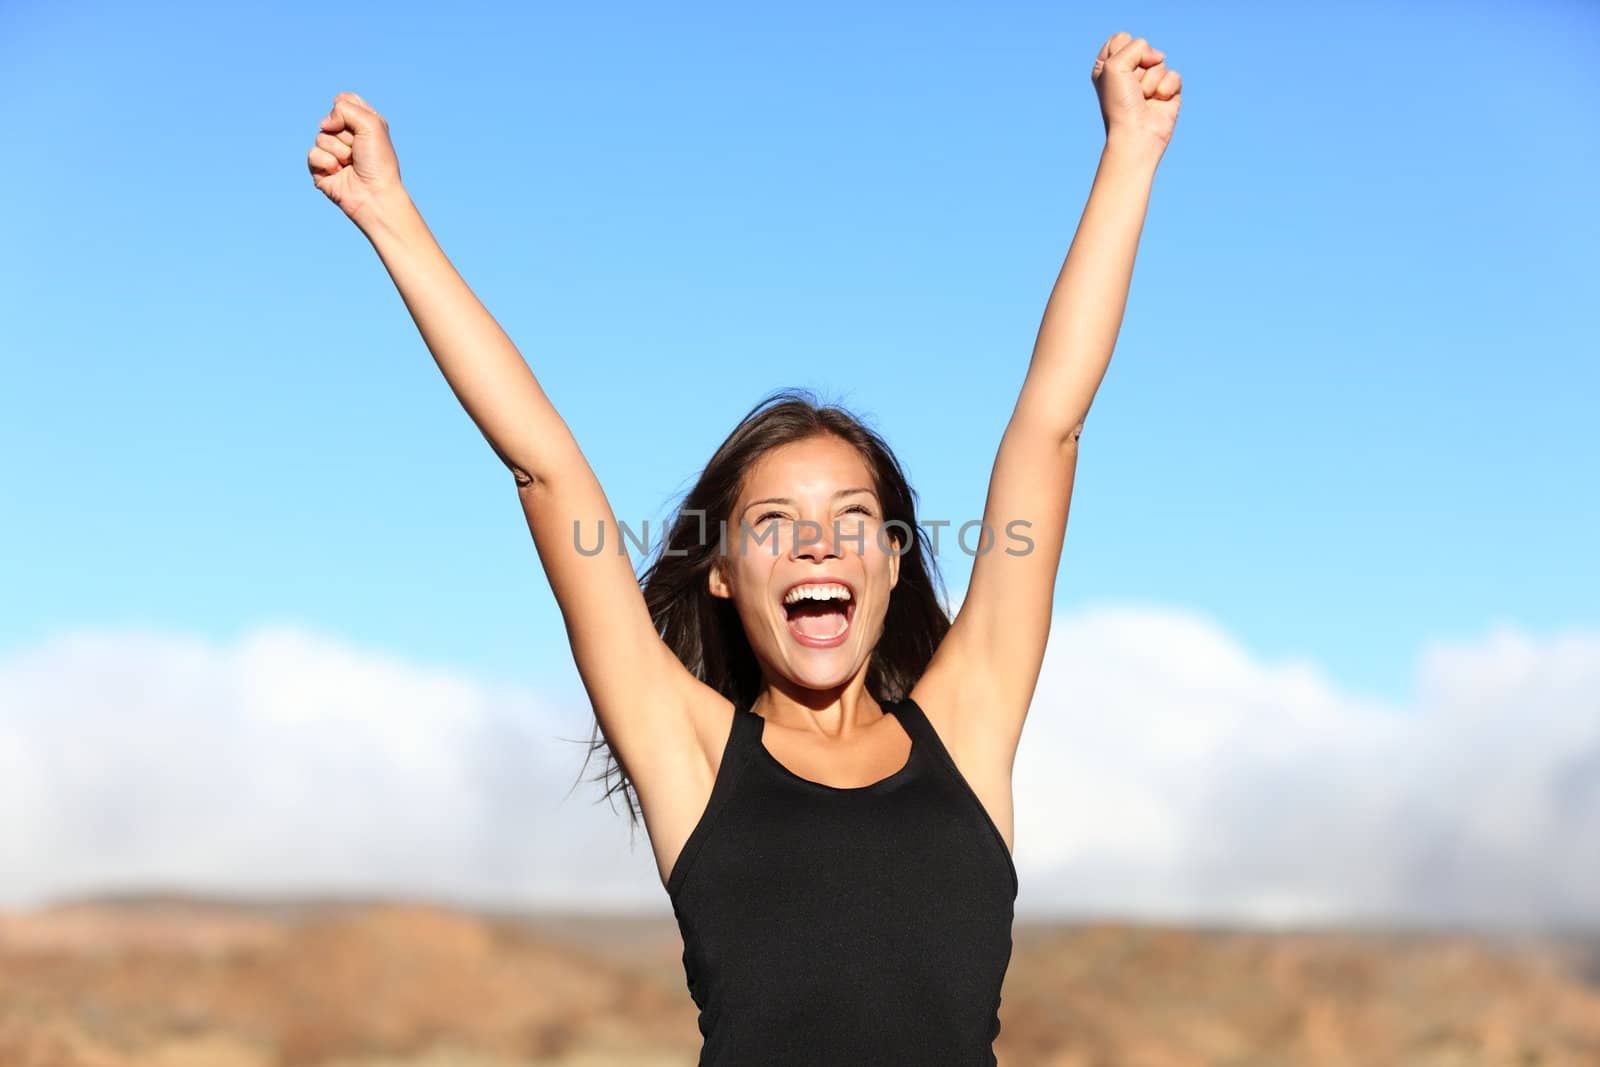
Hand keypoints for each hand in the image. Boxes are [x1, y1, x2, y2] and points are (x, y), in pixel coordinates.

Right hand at [307, 92, 403, 226]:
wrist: (374, 194)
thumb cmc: (378, 161)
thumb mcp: (372, 124)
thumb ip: (345, 108)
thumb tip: (323, 124)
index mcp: (362, 123)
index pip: (343, 101)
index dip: (347, 110)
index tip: (361, 126)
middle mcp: (347, 137)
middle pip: (329, 119)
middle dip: (345, 135)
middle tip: (358, 151)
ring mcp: (333, 152)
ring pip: (320, 137)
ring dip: (338, 151)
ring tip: (350, 164)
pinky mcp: (321, 168)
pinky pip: (313, 154)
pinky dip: (327, 163)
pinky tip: (339, 173)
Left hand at [1091, 33, 1181, 155]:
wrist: (1136, 134)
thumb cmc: (1119, 104)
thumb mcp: (1114, 65)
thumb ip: (1135, 46)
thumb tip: (1160, 57)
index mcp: (1108, 65)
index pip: (1122, 38)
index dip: (1123, 53)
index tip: (1116, 74)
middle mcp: (1128, 72)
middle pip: (1144, 49)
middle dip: (1138, 68)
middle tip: (1132, 89)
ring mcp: (1149, 81)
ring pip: (1160, 62)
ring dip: (1151, 82)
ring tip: (1144, 99)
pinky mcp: (1167, 91)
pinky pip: (1174, 75)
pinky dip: (1166, 89)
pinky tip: (1158, 102)